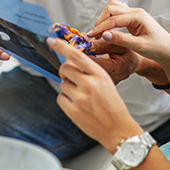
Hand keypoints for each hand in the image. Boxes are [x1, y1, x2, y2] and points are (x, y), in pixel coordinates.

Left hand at [47, 37, 141, 151]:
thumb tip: (70, 62)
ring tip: (81, 95)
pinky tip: (77, 104)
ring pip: (62, 84)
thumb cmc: (113, 105)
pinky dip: (65, 99)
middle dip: (65, 71)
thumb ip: (90, 71)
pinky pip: (60, 98)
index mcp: (99, 75)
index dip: (62, 47)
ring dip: (67, 87)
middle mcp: (89, 85)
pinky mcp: (73, 112)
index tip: (52, 40)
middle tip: (72, 77)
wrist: (118, 129)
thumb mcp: (107, 82)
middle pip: (65, 68)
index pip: (77, 56)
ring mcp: (80, 99)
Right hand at [88, 0, 169, 63]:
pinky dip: (109, 18)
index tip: (91, 37)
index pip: (113, 19)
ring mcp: (135, 14)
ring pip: (113, 8)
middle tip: (94, 35)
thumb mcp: (140, 47)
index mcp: (139, 16)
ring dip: (104, 18)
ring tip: (99, 32)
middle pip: (111, 8)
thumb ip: (122, 39)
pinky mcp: (133, 19)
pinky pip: (118, 13)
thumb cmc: (159, 49)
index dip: (100, 28)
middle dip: (100, 21)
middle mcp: (136, 12)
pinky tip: (107, 29)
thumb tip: (104, 34)